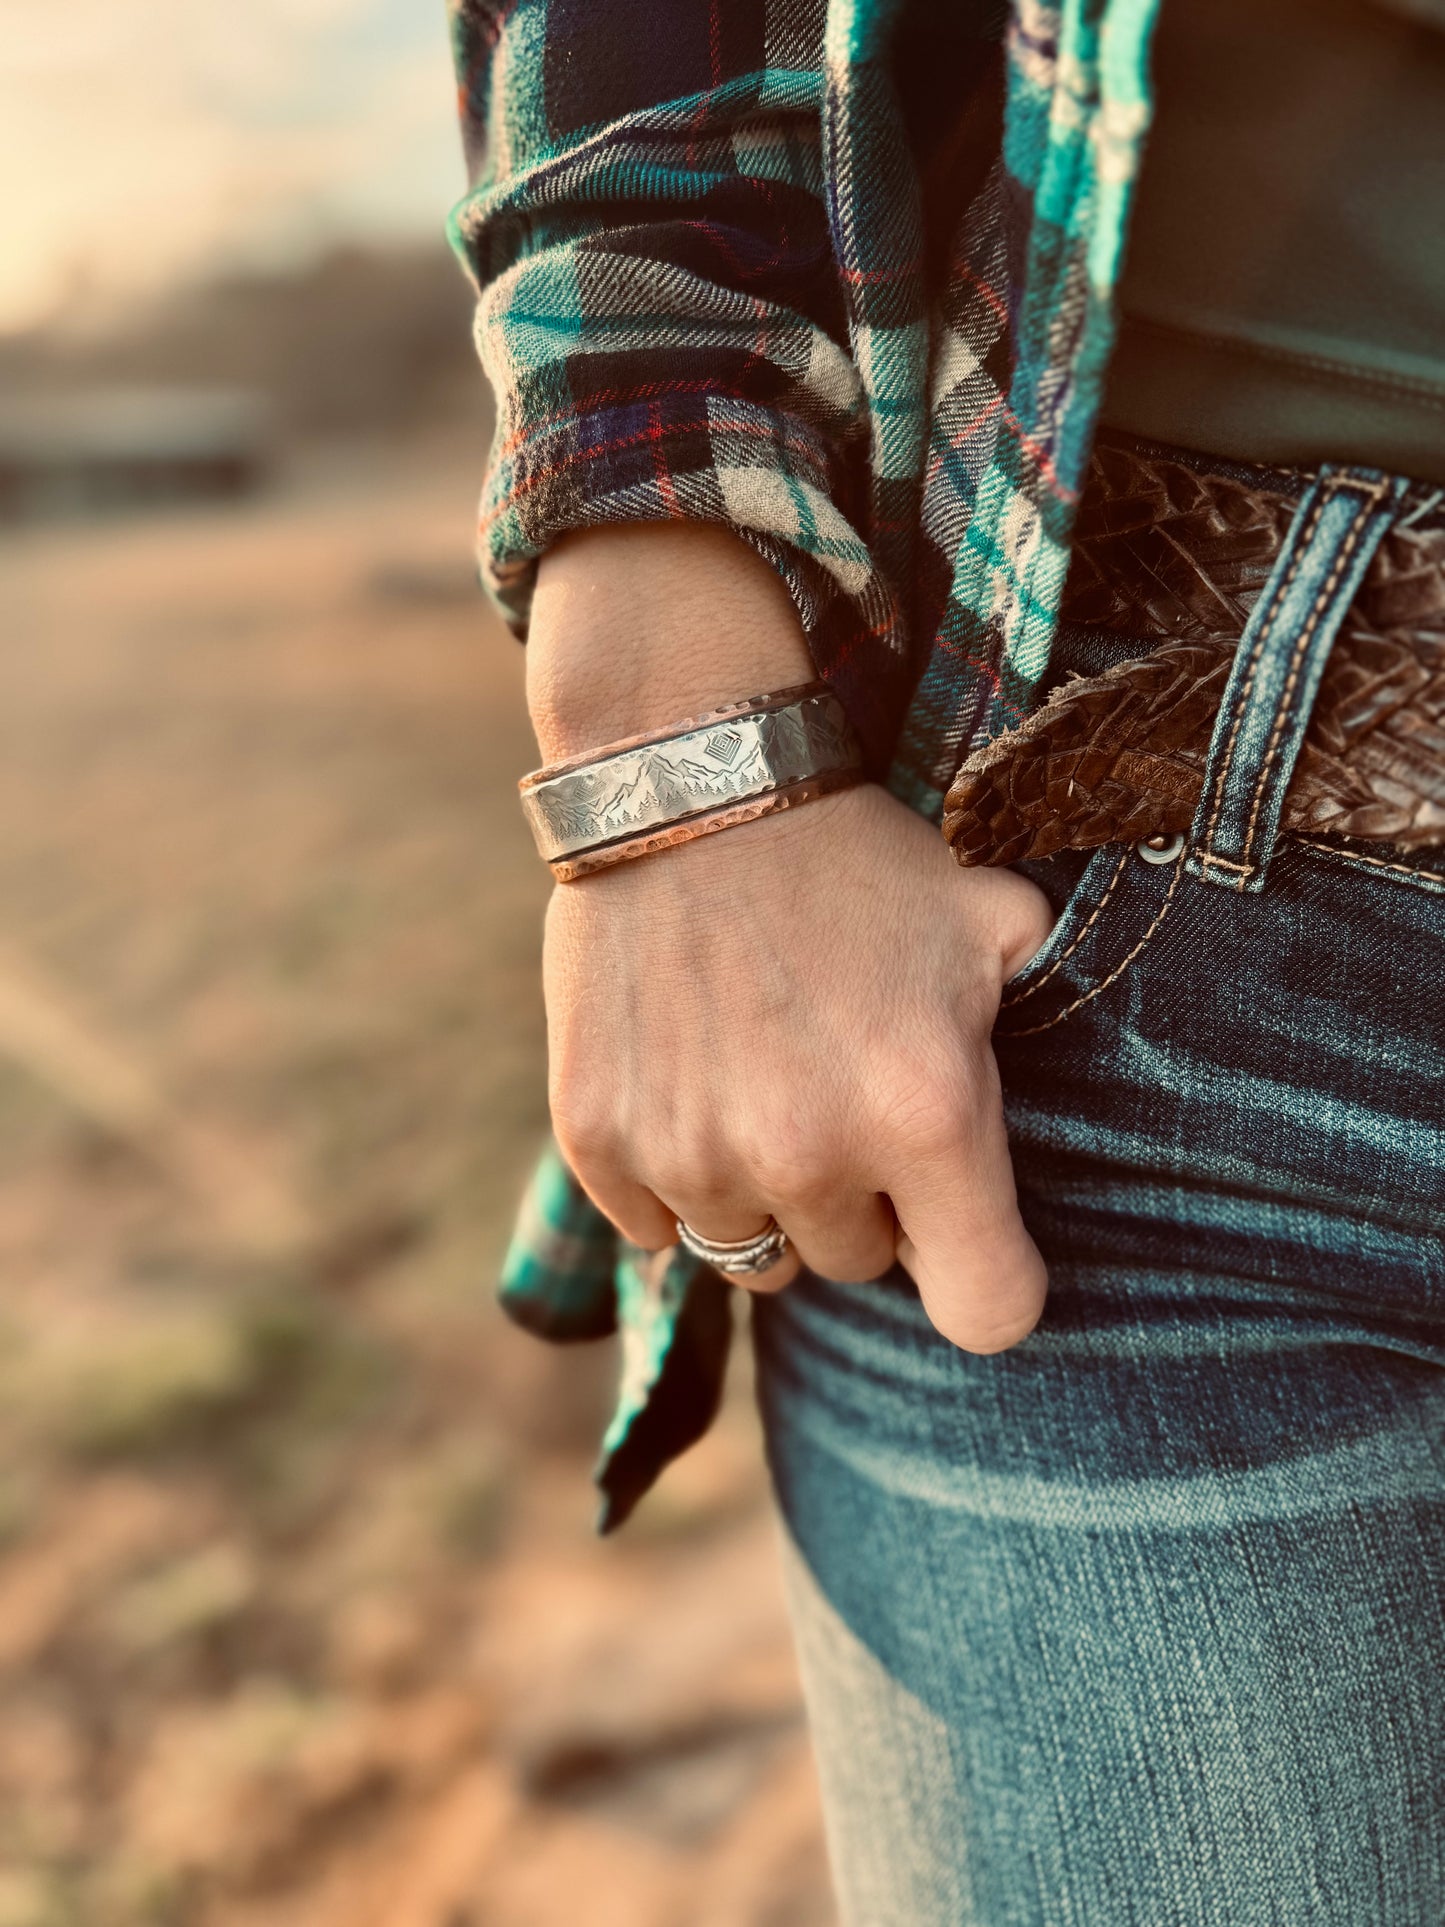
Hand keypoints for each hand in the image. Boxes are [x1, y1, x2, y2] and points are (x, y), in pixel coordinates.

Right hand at [542, 776, 1054, 1353]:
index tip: (965, 1235)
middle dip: (863, 1199)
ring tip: (761, 1086)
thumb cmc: (856, 855)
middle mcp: (808, 1156)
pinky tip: (688, 1087)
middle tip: (841, 1095)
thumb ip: (1045, 1016)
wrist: (688, 778)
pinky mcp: (599, 1140)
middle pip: (859, 1267)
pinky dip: (676, 1179)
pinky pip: (655, 1229)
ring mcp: (691, 1155)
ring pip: (755, 1253)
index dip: (988, 1279)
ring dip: (767, 1193)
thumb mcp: (990, 918)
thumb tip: (1090, 1089)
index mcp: (926, 1115)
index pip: (989, 1313)